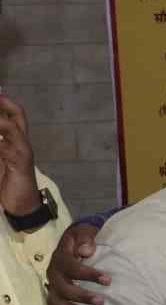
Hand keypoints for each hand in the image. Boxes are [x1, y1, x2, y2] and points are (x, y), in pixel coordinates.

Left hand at [0, 92, 40, 216]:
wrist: (23, 204)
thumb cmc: (10, 181)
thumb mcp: (1, 159)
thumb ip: (0, 145)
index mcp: (18, 140)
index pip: (15, 113)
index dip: (5, 100)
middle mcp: (23, 142)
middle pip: (17, 115)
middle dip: (2, 104)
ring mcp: (23, 151)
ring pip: (9, 128)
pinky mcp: (20, 163)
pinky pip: (4, 148)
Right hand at [46, 221, 108, 304]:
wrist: (74, 243)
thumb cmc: (84, 239)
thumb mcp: (85, 232)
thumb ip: (86, 238)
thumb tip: (86, 251)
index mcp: (61, 258)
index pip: (72, 268)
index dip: (89, 274)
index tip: (108, 280)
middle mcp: (54, 274)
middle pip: (63, 287)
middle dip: (81, 295)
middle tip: (101, 301)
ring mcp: (53, 286)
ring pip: (55, 301)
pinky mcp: (55, 296)